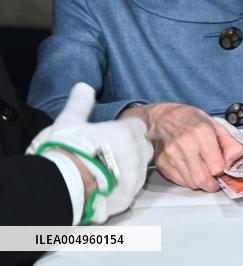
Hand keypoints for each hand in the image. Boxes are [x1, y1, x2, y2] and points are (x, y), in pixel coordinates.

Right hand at [29, 83, 152, 223]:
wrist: (56, 190)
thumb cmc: (63, 154)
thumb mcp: (68, 124)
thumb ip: (80, 104)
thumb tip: (83, 86)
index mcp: (125, 134)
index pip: (138, 127)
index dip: (127, 130)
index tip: (114, 134)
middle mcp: (135, 156)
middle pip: (144, 148)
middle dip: (133, 148)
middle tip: (109, 152)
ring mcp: (133, 179)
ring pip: (140, 170)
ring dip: (129, 168)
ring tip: (106, 171)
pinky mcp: (127, 199)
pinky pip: (131, 190)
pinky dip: (122, 187)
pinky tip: (106, 187)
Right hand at [122, 103, 242, 191]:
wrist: (163, 117)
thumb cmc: (189, 119)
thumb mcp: (215, 124)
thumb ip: (229, 142)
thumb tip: (234, 158)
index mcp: (202, 132)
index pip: (216, 165)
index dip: (222, 170)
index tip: (223, 168)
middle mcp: (185, 144)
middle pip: (202, 179)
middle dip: (212, 184)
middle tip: (215, 181)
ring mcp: (171, 155)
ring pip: (191, 183)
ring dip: (200, 183)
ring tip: (204, 173)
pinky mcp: (162, 163)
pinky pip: (179, 181)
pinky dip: (188, 180)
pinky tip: (192, 170)